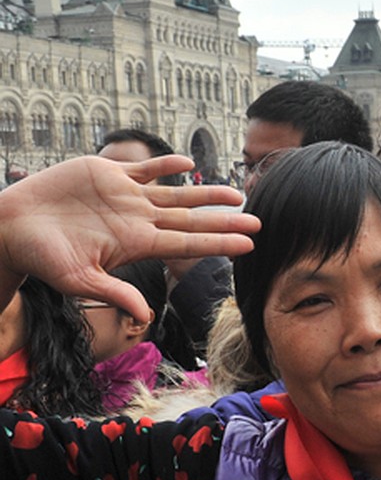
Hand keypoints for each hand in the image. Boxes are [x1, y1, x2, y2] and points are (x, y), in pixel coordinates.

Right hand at [0, 155, 257, 321]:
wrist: (12, 227)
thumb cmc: (42, 258)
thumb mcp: (78, 280)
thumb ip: (115, 293)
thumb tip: (145, 316)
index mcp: (137, 244)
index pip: (188, 244)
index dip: (219, 241)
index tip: (249, 243)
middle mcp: (138, 220)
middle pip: (191, 220)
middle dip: (224, 220)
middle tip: (258, 219)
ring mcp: (125, 197)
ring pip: (175, 193)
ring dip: (205, 192)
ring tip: (237, 192)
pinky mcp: (107, 174)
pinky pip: (144, 168)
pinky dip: (166, 164)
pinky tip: (189, 162)